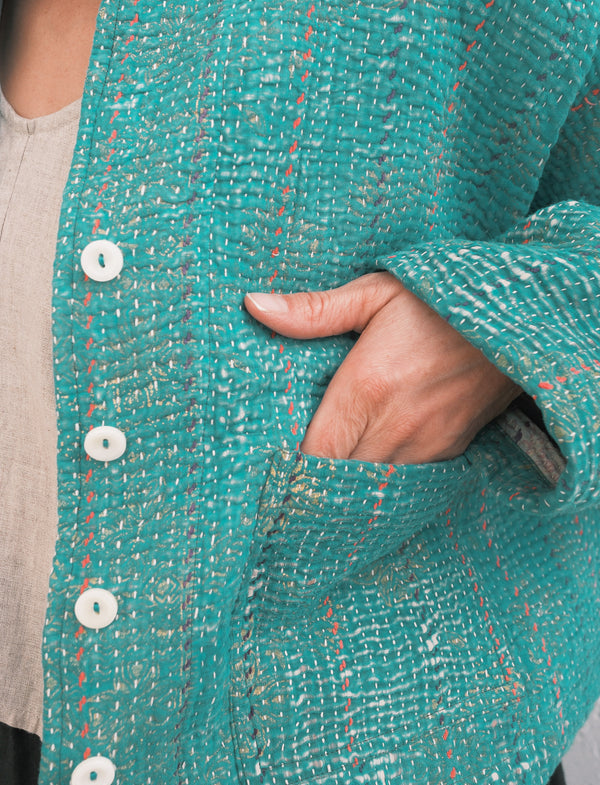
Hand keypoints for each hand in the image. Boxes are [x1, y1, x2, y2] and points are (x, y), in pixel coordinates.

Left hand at [244, 272, 520, 463]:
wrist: (519, 315)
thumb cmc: (440, 299)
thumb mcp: (376, 293)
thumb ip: (315, 309)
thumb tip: (254, 306)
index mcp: (367, 388)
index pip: (316, 454)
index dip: (290, 471)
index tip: (271, 471)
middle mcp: (396, 425)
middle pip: (340, 477)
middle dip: (314, 482)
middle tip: (289, 480)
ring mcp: (427, 443)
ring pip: (373, 486)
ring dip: (349, 483)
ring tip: (326, 477)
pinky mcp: (451, 449)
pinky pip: (407, 480)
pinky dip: (384, 480)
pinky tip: (369, 465)